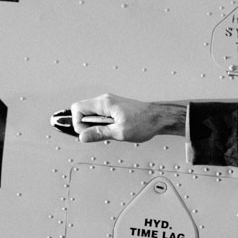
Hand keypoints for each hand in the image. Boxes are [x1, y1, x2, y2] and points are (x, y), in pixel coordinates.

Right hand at [70, 93, 185, 142]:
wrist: (160, 118)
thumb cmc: (145, 122)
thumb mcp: (120, 132)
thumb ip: (100, 134)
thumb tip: (83, 137)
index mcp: (105, 103)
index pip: (78, 108)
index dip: (78, 123)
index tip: (87, 134)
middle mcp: (106, 100)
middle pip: (82, 110)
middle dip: (86, 125)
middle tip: (98, 134)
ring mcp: (110, 103)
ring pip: (91, 113)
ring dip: (95, 125)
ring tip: (109, 132)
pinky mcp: (115, 107)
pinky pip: (100, 114)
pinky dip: (102, 123)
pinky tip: (113, 129)